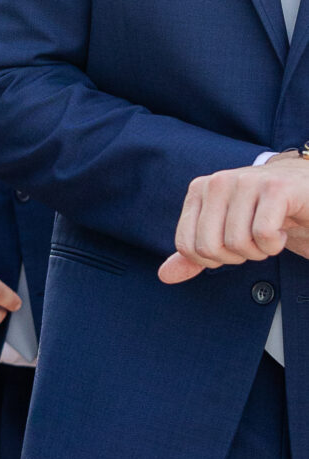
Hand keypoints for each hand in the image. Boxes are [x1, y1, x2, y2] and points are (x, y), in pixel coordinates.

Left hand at [160, 157, 308, 282]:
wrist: (306, 193)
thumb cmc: (265, 214)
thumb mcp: (225, 233)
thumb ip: (196, 253)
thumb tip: (164, 276)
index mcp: (199, 190)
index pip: (187, 247)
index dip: (213, 259)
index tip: (233, 245)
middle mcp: (218, 182)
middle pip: (209, 248)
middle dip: (236, 256)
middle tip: (254, 240)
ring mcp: (246, 181)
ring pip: (237, 243)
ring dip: (259, 251)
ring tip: (269, 233)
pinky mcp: (276, 188)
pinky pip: (263, 235)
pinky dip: (274, 244)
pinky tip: (283, 228)